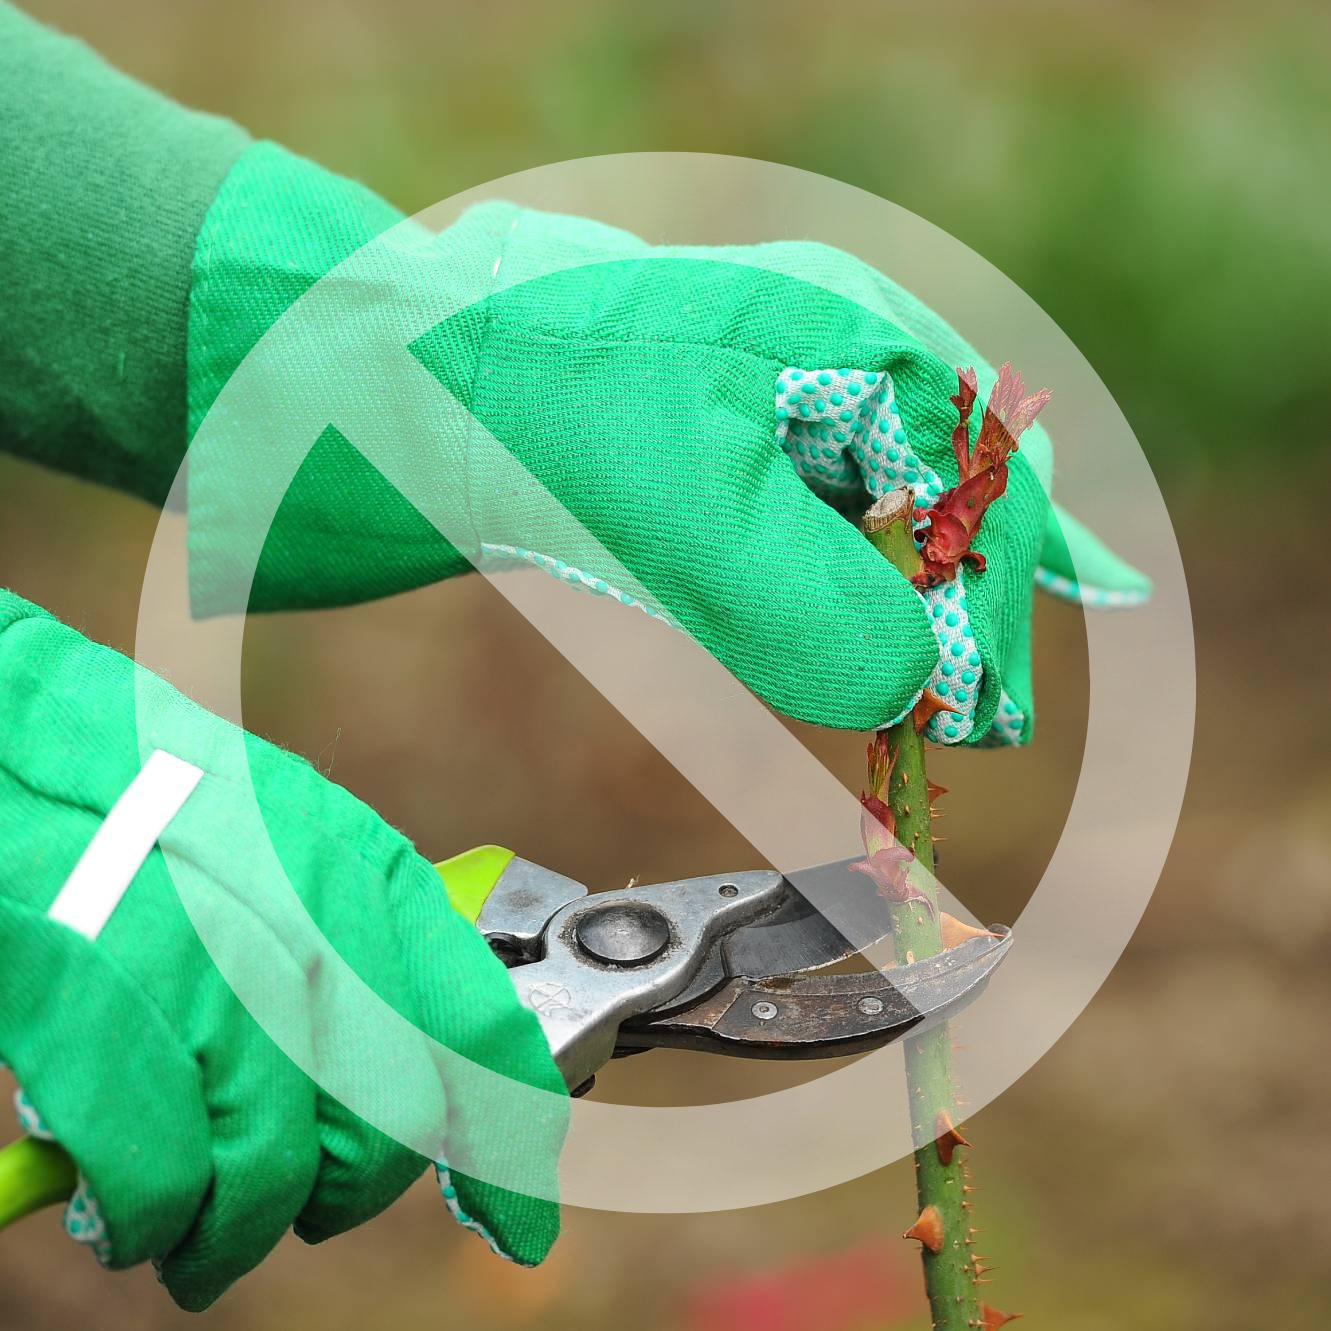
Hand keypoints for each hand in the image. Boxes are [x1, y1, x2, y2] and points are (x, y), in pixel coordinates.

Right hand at [0, 593, 564, 1309]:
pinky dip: (148, 1221)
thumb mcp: (273, 839)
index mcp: (360, 864)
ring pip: (274, 1172)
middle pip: (384, 1122)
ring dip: (233, 1233)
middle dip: (343, 1194)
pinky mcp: (89, 991)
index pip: (476, 1024)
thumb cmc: (134, 793)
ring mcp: (201, 952)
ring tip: (191, 1234)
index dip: (504, 1142)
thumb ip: (348, 935)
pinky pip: (161, 1179)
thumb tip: (407, 1064)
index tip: (515, 1222)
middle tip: (293, 1210)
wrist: (1, 728)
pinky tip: (128, 1213)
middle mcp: (305, 910)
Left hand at [188, 147, 1147, 740]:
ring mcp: (752, 416)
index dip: (1009, 590)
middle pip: (942, 495)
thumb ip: (817, 604)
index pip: (984, 467)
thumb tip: (921, 685)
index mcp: (837, 334)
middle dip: (965, 610)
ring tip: (933, 703)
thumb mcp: (681, 512)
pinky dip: (822, 610)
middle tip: (977, 722)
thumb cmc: (512, 411)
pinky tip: (838, 655)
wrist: (356, 387)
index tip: (994, 711)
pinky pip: (793, 547)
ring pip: (870, 530)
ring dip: (899, 617)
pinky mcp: (693, 469)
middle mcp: (811, 364)